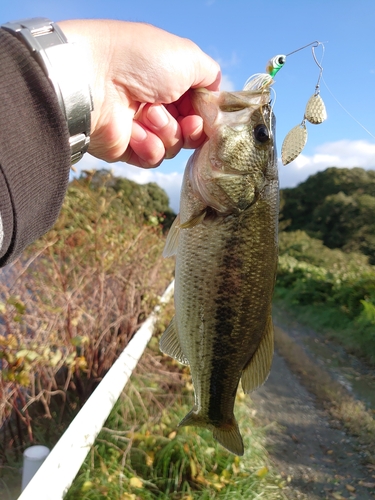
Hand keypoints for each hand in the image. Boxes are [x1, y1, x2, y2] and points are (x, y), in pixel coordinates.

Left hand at [57, 20, 220, 167]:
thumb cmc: (141, 60)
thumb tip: (214, 93)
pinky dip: (149, 146)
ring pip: (173, 146)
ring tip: (148, 115)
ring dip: (167, 132)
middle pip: (190, 131)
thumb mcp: (188, 57)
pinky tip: (136, 132)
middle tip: (187, 123)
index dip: (206, 115)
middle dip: (192, 129)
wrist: (94, 79)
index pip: (198, 107)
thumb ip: (210, 75)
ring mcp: (141, 127)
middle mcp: (157, 103)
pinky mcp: (127, 148)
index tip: (206, 116)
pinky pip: (153, 159)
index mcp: (170, 80)